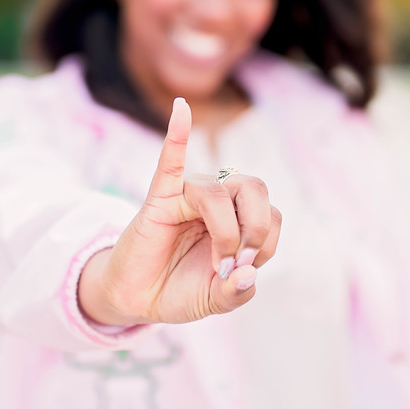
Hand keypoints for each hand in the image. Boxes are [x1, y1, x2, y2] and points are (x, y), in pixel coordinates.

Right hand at [78, 97, 281, 324]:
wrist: (138, 300)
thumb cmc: (180, 290)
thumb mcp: (216, 300)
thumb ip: (236, 292)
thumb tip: (249, 274)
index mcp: (238, 218)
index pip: (272, 214)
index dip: (267, 243)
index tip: (244, 272)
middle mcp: (217, 200)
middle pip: (254, 188)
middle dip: (257, 227)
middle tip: (240, 260)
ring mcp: (187, 196)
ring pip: (218, 192)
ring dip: (227, 232)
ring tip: (218, 263)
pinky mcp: (159, 198)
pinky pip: (169, 160)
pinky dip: (176, 133)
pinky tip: (181, 108)